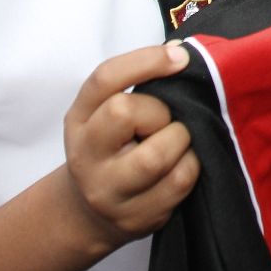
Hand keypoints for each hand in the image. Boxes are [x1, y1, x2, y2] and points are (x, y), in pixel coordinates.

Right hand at [61, 45, 198, 252]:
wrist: (91, 213)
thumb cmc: (114, 147)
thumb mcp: (106, 112)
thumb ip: (138, 82)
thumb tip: (180, 53)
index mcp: (79, 119)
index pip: (105, 79)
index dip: (146, 61)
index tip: (180, 58)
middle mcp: (85, 155)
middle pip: (124, 112)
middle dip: (158, 111)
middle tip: (163, 123)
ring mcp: (108, 191)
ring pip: (154, 155)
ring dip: (180, 141)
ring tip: (176, 144)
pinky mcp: (135, 217)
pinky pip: (178, 181)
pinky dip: (191, 166)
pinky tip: (182, 164)